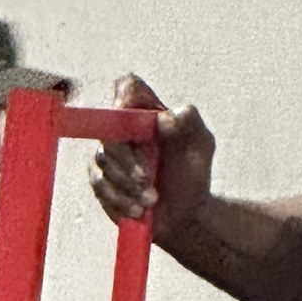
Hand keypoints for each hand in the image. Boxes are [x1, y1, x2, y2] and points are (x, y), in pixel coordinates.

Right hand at [90, 74, 216, 247]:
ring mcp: (108, 155)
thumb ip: (189, 123)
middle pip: (109, 130)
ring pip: (102, 161)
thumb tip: (164, 119)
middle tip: (147, 178)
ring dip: (127, 184)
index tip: (127, 111)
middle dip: (127, 158)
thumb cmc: (192, 174)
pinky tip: (138, 211)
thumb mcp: (201, 145)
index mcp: (146, 112)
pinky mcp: (101, 180)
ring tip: (151, 200)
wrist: (186, 214)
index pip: (128, 87)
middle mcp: (123, 128)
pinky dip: (120, 200)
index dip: (125, 95)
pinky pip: (100, 186)